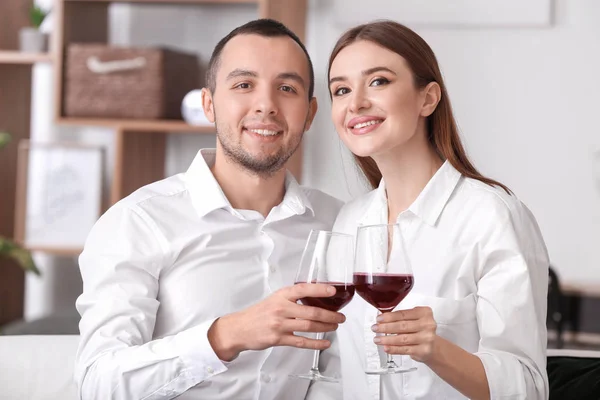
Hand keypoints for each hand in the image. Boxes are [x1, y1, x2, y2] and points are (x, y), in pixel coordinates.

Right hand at [208, 283, 345, 360]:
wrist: (239, 329)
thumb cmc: (258, 313)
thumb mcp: (274, 299)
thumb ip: (292, 299)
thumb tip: (315, 297)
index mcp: (281, 296)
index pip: (304, 289)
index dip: (320, 290)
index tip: (333, 291)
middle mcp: (281, 308)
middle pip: (311, 311)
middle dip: (330, 315)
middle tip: (340, 316)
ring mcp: (280, 325)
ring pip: (309, 326)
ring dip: (326, 327)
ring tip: (335, 326)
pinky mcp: (278, 339)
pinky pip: (301, 342)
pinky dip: (316, 343)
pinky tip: (325, 343)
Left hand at [372, 306, 437, 362]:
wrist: (433, 347)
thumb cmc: (420, 330)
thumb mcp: (414, 319)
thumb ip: (401, 317)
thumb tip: (382, 319)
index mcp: (425, 313)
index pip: (403, 314)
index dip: (389, 317)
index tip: (379, 319)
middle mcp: (428, 325)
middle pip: (402, 326)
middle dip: (385, 327)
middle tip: (375, 328)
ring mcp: (427, 338)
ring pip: (402, 339)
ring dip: (387, 339)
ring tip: (377, 339)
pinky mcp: (423, 350)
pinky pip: (405, 350)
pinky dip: (394, 349)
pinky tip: (386, 347)